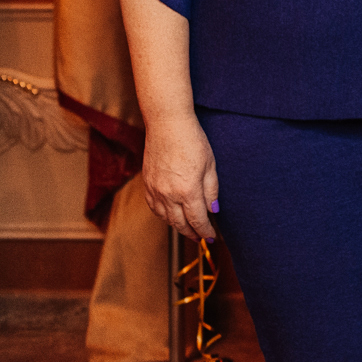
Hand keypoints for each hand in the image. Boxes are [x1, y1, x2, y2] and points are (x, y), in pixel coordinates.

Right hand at [141, 111, 218, 241]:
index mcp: (188, 190)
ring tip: (188, 228)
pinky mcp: (147, 184)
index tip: (211, 236)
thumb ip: (212, 190)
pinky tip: (170, 215)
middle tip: (200, 237)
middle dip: (192, 233)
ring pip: (166, 218)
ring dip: (177, 226)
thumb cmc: (192, 141)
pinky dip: (163, 215)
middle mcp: (169, 194)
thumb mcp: (210, 165)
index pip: (197, 220)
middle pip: (180, 223)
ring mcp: (155, 190)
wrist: (167, 125)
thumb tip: (213, 210)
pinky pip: (154, 208)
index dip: (205, 231)